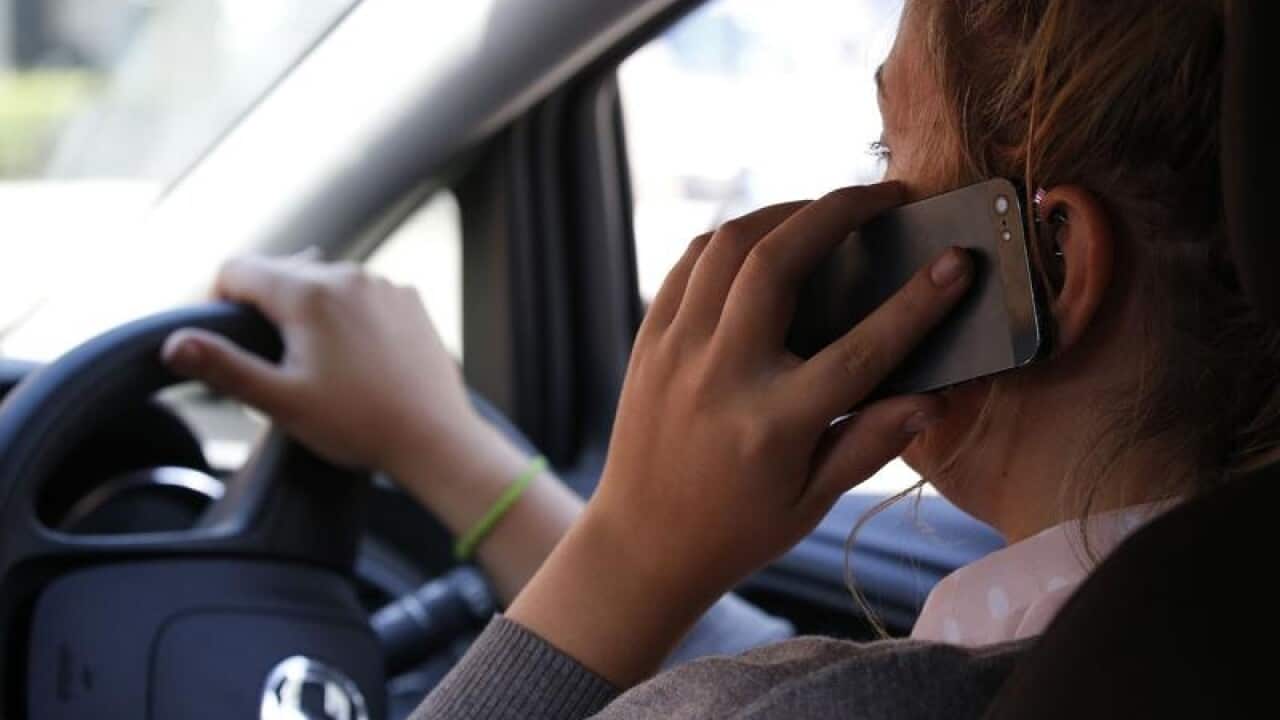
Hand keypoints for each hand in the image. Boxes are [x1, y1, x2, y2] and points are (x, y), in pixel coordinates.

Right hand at [161, 255, 492, 483]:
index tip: (222, 337)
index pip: (237, 269)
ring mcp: (384, 286)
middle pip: (281, 272)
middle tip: (266, 359)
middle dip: (263, 306)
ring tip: (312, 362)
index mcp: (309, 292)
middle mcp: (348, 275)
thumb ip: (224, 367)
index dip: (217, 299)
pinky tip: (352, 358)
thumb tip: (176, 344)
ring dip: (307, 310)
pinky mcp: (409, 302)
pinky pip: (361, 296)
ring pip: (324, 283)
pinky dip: (346, 316)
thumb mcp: (281, 401)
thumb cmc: (359, 423)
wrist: (436, 438)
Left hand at [509, 182, 972, 684]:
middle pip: (779, 261)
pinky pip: (689, 264)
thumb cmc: (735, 530)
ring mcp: (677, 352)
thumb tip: (932, 398)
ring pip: (727, 246)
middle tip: (883, 196)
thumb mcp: (811, 503)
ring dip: (782, 212)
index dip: (918, 302)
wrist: (640, 545)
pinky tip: (763, 240)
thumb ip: (869, 444)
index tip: (955, 263)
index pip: (862, 350)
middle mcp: (721, 375)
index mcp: (773, 424)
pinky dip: (731, 239)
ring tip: (824, 212)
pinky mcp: (649, 342)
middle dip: (838, 210)